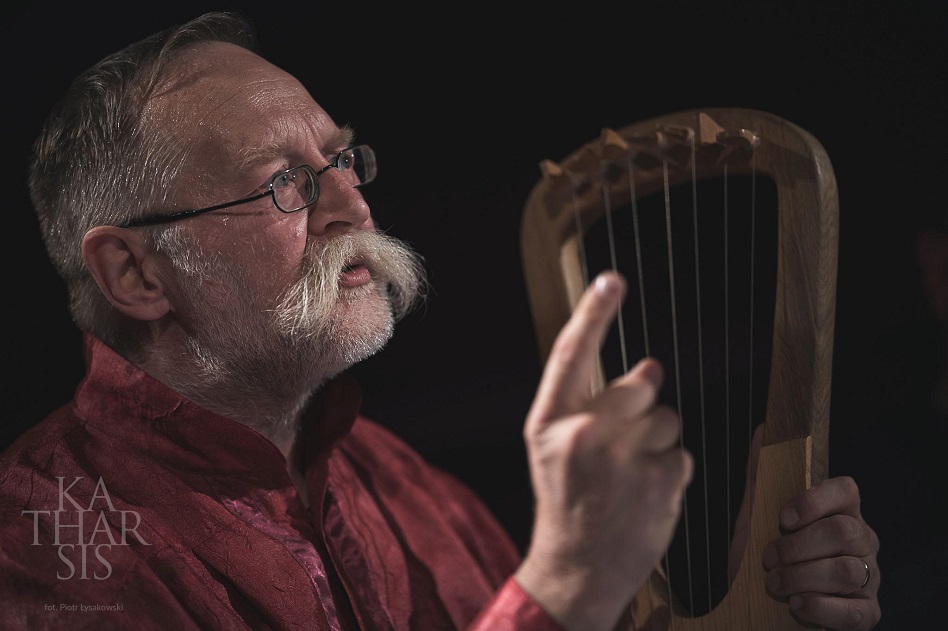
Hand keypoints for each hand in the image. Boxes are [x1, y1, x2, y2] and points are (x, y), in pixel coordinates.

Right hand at [514, 272, 693, 630]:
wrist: (576, 568)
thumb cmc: (567, 502)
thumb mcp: (553, 449)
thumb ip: (590, 404)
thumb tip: (650, 368)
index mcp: (549, 423)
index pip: (572, 355)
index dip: (593, 313)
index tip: (612, 280)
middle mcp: (583, 434)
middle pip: (639, 386)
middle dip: (641, 406)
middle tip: (620, 442)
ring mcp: (623, 459)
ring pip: (666, 421)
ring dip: (655, 444)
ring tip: (628, 477)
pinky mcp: (658, 482)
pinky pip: (681, 455)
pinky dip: (669, 473)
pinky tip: (644, 495)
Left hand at [761, 459, 881, 629]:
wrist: (760, 603)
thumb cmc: (767, 556)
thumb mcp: (756, 517)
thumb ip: (759, 476)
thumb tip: (761, 432)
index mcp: (840, 512)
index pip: (846, 490)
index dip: (814, 501)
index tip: (782, 518)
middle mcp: (863, 541)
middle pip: (843, 532)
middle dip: (797, 547)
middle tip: (768, 559)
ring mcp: (869, 577)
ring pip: (847, 571)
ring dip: (800, 578)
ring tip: (775, 584)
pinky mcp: (866, 612)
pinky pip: (853, 611)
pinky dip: (819, 608)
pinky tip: (796, 604)